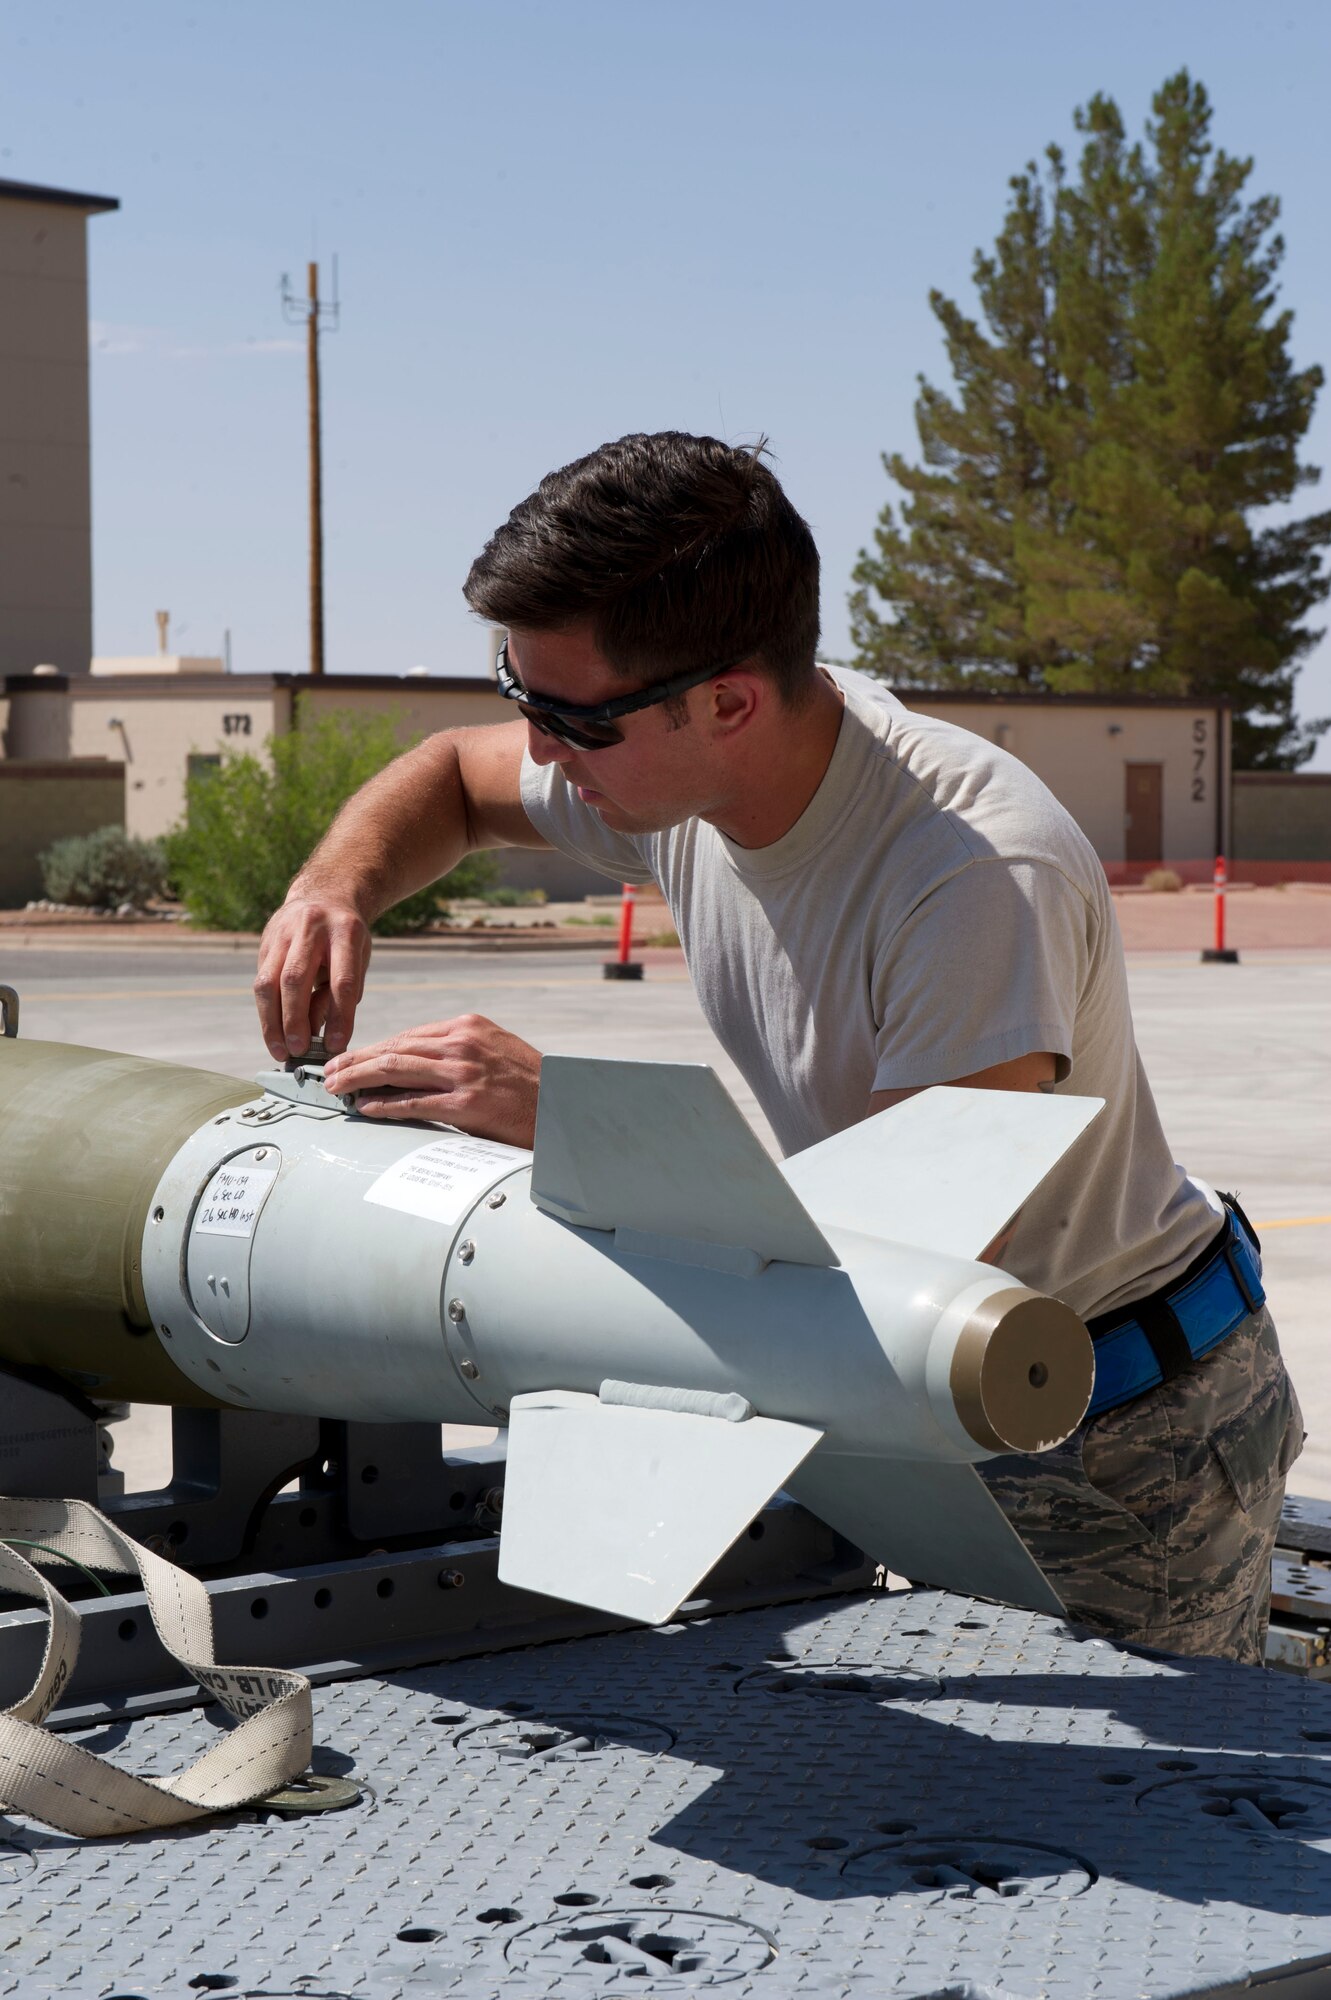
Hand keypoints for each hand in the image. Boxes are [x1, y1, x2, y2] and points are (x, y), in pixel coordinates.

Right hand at [254, 898, 371, 1060]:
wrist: (324, 895)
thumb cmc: (346, 938)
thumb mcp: (357, 959)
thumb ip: (342, 993)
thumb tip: (321, 1035)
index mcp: (345, 932)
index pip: (342, 980)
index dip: (339, 1016)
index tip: (337, 1046)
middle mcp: (310, 928)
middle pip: (296, 978)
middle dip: (295, 1020)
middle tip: (299, 1050)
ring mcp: (282, 933)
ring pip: (268, 981)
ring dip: (272, 1022)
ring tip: (280, 1050)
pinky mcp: (265, 943)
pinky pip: (261, 982)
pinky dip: (267, 1012)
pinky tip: (274, 1033)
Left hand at [322, 1015, 541, 1147]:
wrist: (564, 1106)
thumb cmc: (530, 1083)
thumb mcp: (495, 1049)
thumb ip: (459, 1049)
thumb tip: (415, 1061)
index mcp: (467, 1026)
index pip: (408, 1035)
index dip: (372, 1047)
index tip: (350, 1057)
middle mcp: (462, 1044)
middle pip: (394, 1048)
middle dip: (355, 1060)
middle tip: (328, 1071)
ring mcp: (464, 1073)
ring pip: (396, 1069)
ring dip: (358, 1078)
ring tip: (335, 1087)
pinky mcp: (467, 1104)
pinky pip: (413, 1103)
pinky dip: (384, 1105)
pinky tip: (364, 1107)